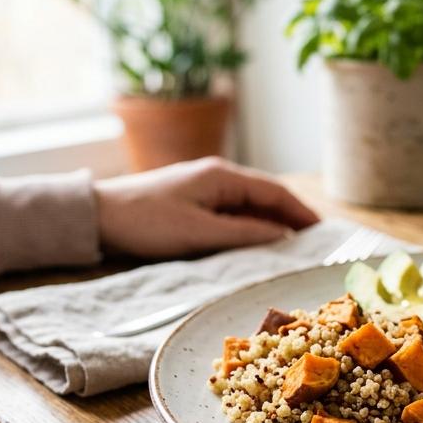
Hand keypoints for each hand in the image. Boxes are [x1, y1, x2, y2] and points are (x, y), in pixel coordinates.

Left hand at [93, 157, 320, 258]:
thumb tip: (282, 236)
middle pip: (265, 196)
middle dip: (291, 217)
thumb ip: (243, 233)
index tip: (324, 232)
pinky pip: (231, 212)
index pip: (274, 191)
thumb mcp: (199, 233)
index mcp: (222, 176)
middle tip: (315, 242)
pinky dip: (250, 225)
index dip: (301, 211)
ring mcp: (203, 188)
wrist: (98, 216)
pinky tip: (256, 243)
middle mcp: (217, 176)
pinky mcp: (191, 202)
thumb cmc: (146, 222)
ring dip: (271, 222)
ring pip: (249, 205)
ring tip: (292, 246)